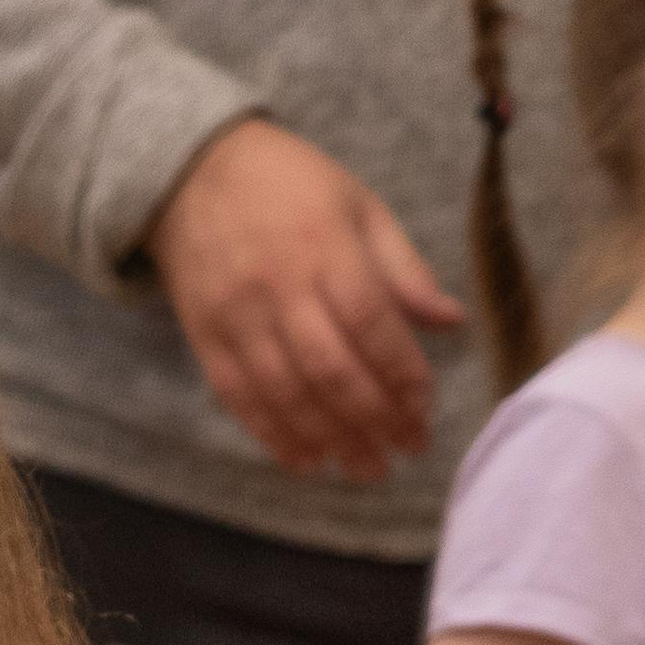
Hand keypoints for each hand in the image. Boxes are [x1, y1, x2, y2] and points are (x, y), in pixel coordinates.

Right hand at [145, 119, 462, 481]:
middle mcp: (279, 287)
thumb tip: (452, 322)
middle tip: (406, 451)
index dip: (401, 372)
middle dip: (373, 419)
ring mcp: (238, 319)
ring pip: (287, 395)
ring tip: (366, 468)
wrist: (192, 176)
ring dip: (330, 440)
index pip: (371, 323)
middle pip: (331, 370)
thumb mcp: (359, 206)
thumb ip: (403, 268)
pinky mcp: (207, 342)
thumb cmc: (290, 186)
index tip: (424, 407)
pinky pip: (242, 401)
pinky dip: (276, 438)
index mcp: (325, 246)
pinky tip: (308, 461)